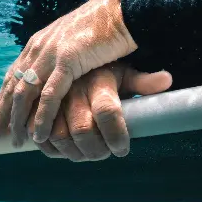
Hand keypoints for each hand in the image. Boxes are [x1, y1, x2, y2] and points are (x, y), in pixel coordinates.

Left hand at [0, 0, 137, 145]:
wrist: (122, 12)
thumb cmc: (102, 30)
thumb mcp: (72, 45)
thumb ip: (59, 60)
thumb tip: (56, 80)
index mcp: (37, 44)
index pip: (12, 76)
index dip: (2, 100)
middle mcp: (38, 48)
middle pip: (13, 87)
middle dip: (3, 114)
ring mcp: (50, 54)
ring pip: (25, 93)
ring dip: (19, 120)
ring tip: (16, 141)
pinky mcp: (67, 60)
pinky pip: (50, 95)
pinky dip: (42, 116)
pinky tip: (39, 133)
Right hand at [26, 63, 171, 160]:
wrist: (70, 44)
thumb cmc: (102, 65)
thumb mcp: (124, 70)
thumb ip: (142, 81)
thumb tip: (167, 79)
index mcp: (98, 78)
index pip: (108, 111)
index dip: (117, 136)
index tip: (122, 150)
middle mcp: (73, 86)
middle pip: (82, 129)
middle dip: (94, 151)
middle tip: (101, 156)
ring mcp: (50, 95)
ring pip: (56, 134)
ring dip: (71, 152)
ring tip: (81, 157)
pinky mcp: (34, 101)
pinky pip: (35, 131)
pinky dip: (46, 146)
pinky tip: (59, 150)